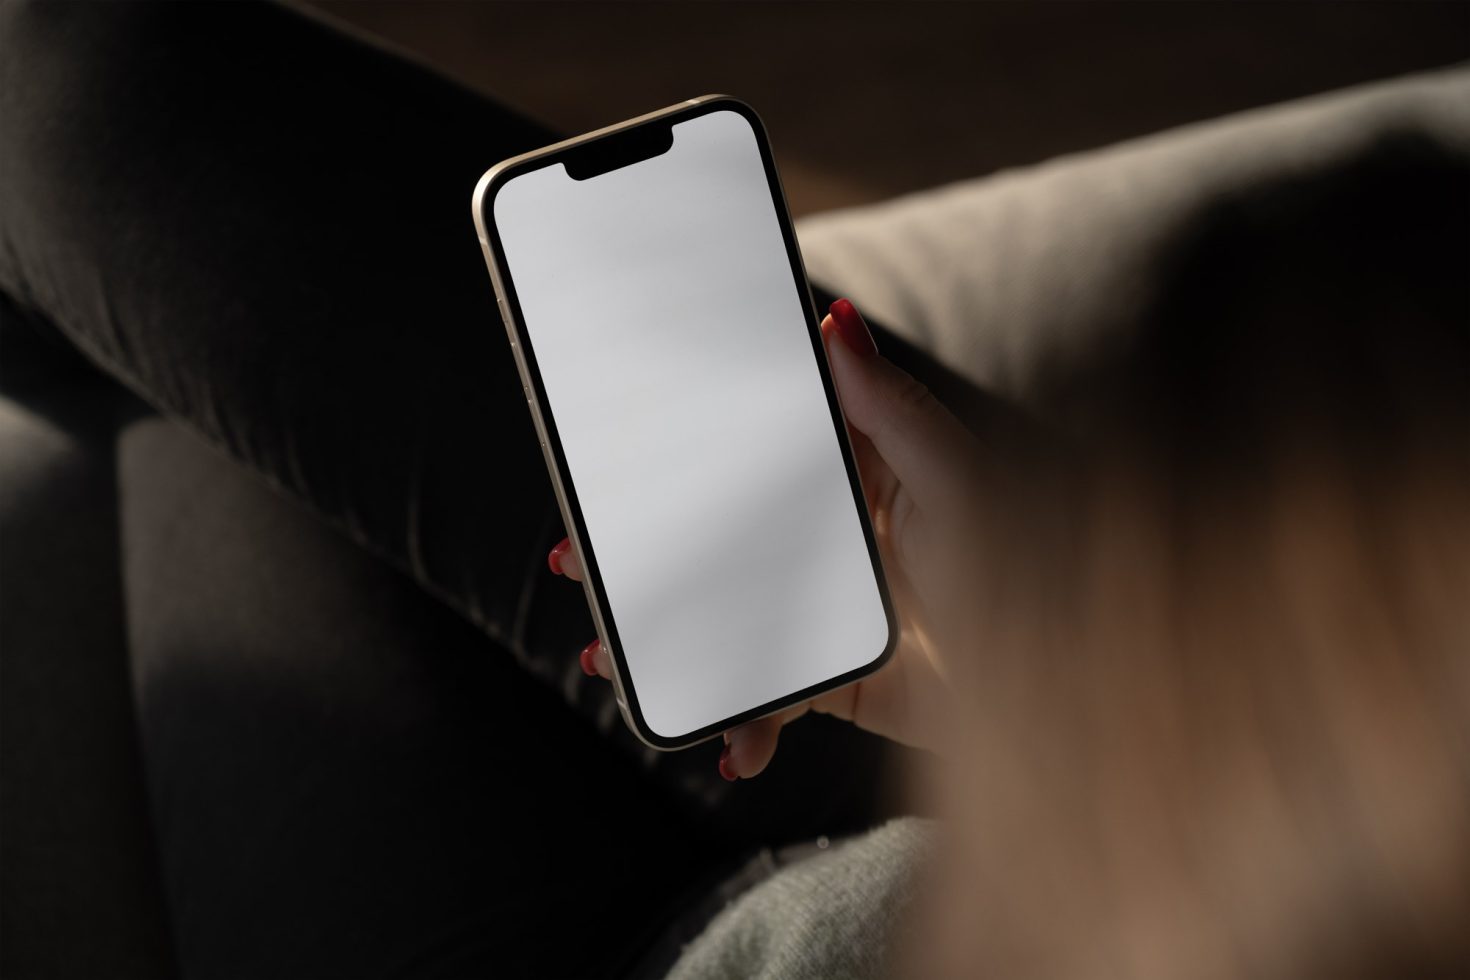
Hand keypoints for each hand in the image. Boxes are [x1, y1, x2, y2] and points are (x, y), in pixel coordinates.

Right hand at [550, 298, 992, 779]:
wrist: (1072, 696)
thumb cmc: (1034, 568)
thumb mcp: (959, 477)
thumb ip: (892, 407)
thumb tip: (836, 323)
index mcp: (863, 477)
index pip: (759, 451)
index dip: (688, 451)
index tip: (624, 451)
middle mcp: (836, 542)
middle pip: (721, 538)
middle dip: (648, 551)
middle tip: (579, 555)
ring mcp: (827, 613)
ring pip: (725, 618)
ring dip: (663, 637)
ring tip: (610, 650)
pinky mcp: (835, 681)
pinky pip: (769, 696)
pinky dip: (741, 722)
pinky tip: (729, 742)